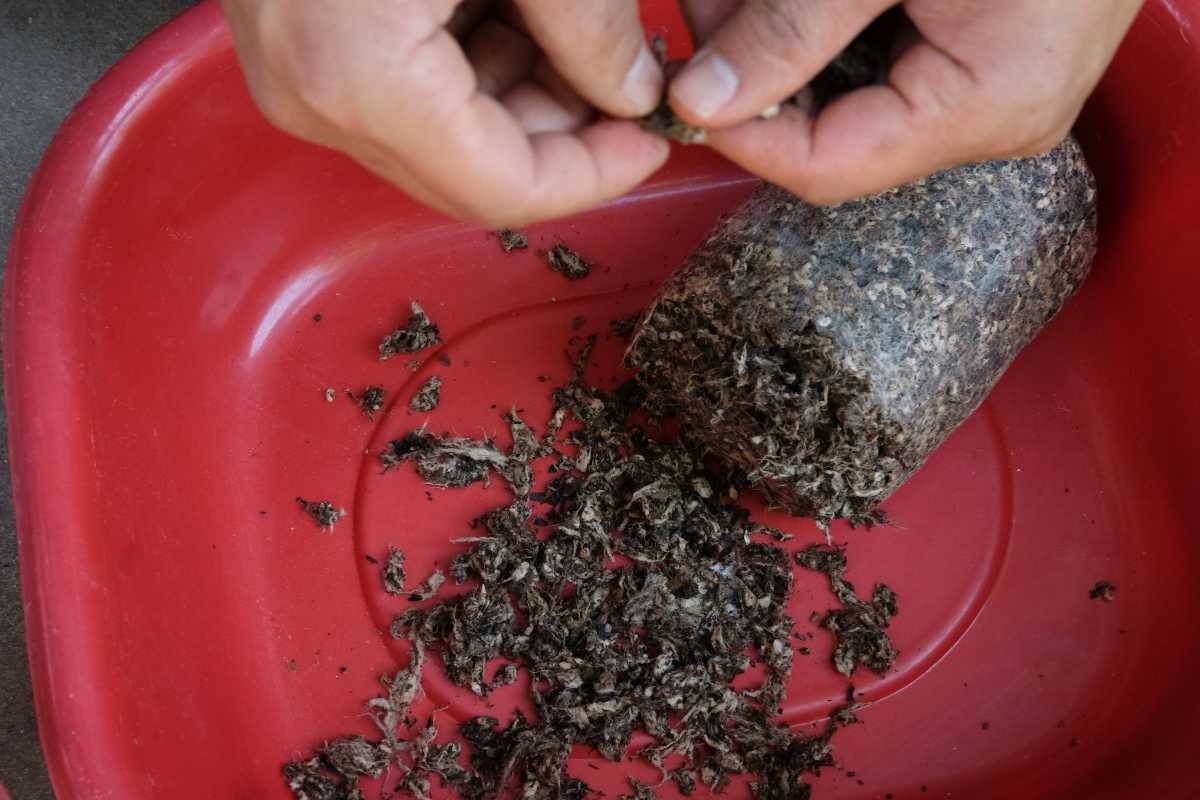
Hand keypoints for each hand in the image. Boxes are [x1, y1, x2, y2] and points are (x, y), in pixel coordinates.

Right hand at [221, 0, 669, 226]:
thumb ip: (593, 26)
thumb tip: (632, 92)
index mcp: (361, 77)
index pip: (504, 189)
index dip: (595, 174)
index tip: (653, 136)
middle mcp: (313, 95)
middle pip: (469, 171)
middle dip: (563, 131)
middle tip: (628, 79)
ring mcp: (295, 71)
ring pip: (442, 134)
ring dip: (524, 92)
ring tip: (576, 26)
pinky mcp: (296, 40)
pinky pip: (404, 88)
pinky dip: (474, 59)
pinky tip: (514, 5)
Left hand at [669, 0, 1143, 203]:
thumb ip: (790, 28)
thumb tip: (702, 97)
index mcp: (988, 105)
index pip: (829, 166)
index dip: (743, 135)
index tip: (681, 86)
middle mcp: (997, 115)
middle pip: (837, 134)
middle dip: (756, 77)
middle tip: (702, 14)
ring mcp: (996, 86)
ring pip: (854, 96)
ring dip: (784, 49)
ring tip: (731, 1)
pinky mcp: (987, 50)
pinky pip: (885, 63)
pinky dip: (827, 30)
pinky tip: (789, 1)